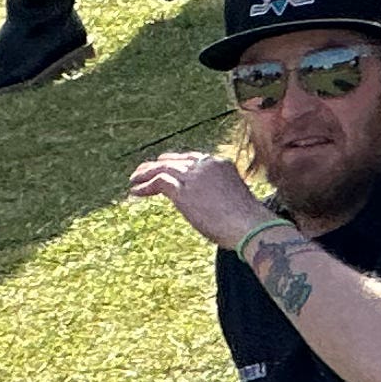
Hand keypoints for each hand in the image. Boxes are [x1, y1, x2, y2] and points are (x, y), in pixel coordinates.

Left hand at [127, 150, 280, 252]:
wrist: (247, 223)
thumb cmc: (245, 220)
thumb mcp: (233, 199)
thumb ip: (220, 194)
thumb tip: (213, 205)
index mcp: (221, 164)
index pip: (194, 158)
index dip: (177, 162)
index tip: (165, 165)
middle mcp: (207, 164)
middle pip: (177, 160)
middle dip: (158, 164)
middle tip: (144, 169)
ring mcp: (194, 176)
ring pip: (164, 168)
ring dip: (146, 173)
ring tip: (134, 179)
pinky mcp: (183, 191)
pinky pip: (159, 182)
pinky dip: (145, 186)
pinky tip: (135, 191)